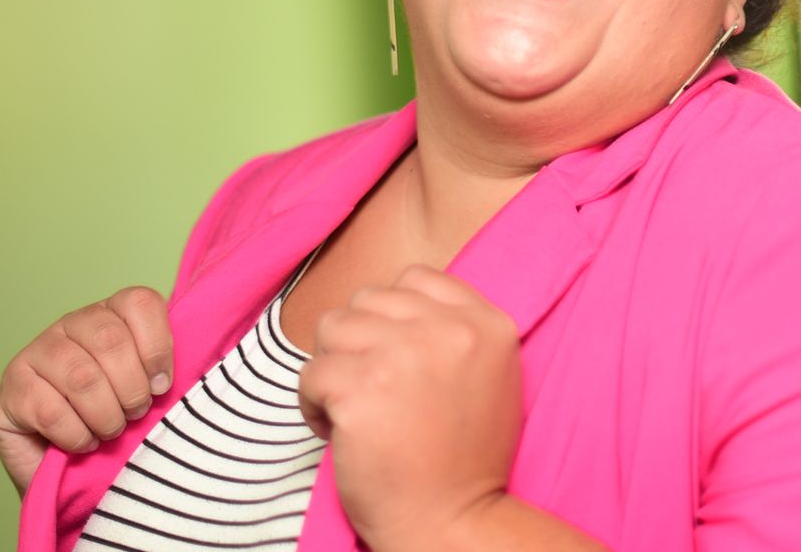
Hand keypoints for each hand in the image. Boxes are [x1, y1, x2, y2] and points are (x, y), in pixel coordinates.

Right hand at [0, 286, 173, 495]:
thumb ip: (168, 367)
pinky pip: (51, 410)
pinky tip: (83, 442)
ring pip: (82, 376)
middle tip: (136, 415)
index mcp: (111, 312)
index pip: (140, 303)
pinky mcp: (12, 388)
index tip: (164, 385)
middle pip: (111, 340)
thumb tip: (200, 361)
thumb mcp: (149, 387)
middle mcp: (70, 323)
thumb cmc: (117, 419)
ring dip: (106, 414)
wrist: (68, 469)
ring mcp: (35, 352)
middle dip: (133, 388)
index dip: (157, 347)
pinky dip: (77, 434)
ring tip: (112, 431)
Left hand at [299, 264, 523, 548]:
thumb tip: (400, 305)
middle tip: (373, 391)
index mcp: (485, 323)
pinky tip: (339, 432)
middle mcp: (448, 330)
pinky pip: (309, 373)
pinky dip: (313, 405)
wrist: (453, 521)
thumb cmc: (465, 458)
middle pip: (367, 300)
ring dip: (333, 368)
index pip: (416, 278)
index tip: (395, 358)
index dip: (392, 317)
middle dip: (359, 342)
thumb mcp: (490, 375)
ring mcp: (404, 356)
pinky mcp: (362, 389)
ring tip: (355, 408)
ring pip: (332, 327)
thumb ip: (458, 330)